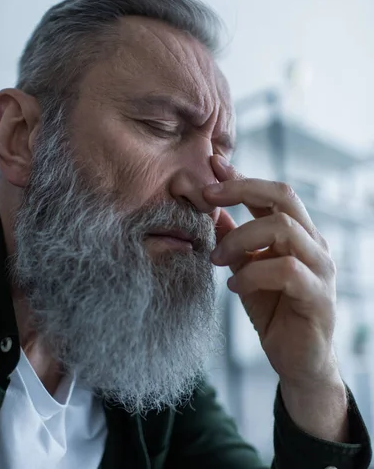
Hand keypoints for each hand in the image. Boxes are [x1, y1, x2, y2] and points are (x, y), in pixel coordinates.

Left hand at [203, 155, 338, 388]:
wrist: (298, 361)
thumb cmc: (274, 310)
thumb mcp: (246, 269)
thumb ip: (234, 241)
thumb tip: (210, 210)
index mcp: (298, 233)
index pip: (272, 193)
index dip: (242, 177)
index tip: (212, 166)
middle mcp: (314, 243)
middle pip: (283, 196)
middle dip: (241, 190)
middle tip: (207, 197)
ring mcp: (321, 268)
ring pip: (284, 228)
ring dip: (241, 238)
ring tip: (216, 258)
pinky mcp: (319, 295)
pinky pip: (286, 270)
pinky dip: (253, 273)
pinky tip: (235, 286)